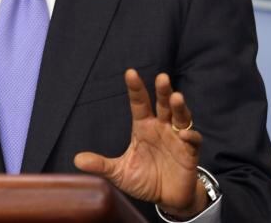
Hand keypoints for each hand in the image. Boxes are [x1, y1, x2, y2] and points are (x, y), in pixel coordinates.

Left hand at [74, 70, 208, 218]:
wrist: (167, 198)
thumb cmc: (145, 180)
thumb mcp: (120, 173)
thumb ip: (102, 165)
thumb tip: (77, 160)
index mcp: (144, 128)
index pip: (139, 103)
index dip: (136, 89)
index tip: (130, 72)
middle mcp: (162, 128)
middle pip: (163, 104)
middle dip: (163, 91)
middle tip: (161, 78)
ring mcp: (177, 138)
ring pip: (181, 117)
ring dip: (180, 107)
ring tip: (176, 98)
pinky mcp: (190, 152)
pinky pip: (193, 140)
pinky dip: (190, 136)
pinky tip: (184, 135)